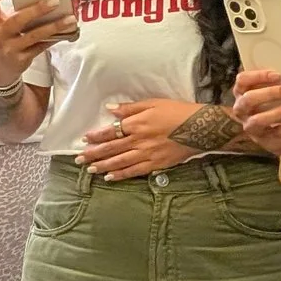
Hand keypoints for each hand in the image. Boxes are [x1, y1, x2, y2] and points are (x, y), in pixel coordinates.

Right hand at [0, 0, 75, 85]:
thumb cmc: (4, 42)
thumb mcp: (2, 27)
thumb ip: (15, 14)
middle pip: (16, 19)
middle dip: (36, 9)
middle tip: (55, 1)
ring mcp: (10, 48)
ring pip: (33, 35)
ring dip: (53, 26)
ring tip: (69, 19)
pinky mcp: (21, 60)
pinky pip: (40, 47)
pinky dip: (54, 39)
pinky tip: (66, 32)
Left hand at [76, 99, 200, 180]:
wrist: (201, 128)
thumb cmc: (177, 111)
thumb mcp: (153, 103)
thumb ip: (130, 108)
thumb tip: (110, 109)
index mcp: (138, 123)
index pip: (111, 131)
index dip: (97, 136)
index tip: (85, 139)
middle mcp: (140, 140)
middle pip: (112, 149)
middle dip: (94, 154)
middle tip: (79, 159)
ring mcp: (148, 154)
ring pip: (120, 162)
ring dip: (103, 166)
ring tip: (90, 169)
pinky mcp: (156, 165)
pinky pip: (134, 171)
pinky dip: (121, 175)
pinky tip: (110, 177)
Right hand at [231, 67, 280, 158]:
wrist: (279, 129)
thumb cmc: (275, 101)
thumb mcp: (272, 88)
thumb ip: (275, 78)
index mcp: (241, 92)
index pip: (242, 80)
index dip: (258, 76)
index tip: (277, 75)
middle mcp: (241, 109)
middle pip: (248, 99)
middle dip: (269, 93)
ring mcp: (250, 125)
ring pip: (258, 120)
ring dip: (277, 112)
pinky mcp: (263, 139)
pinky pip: (275, 134)